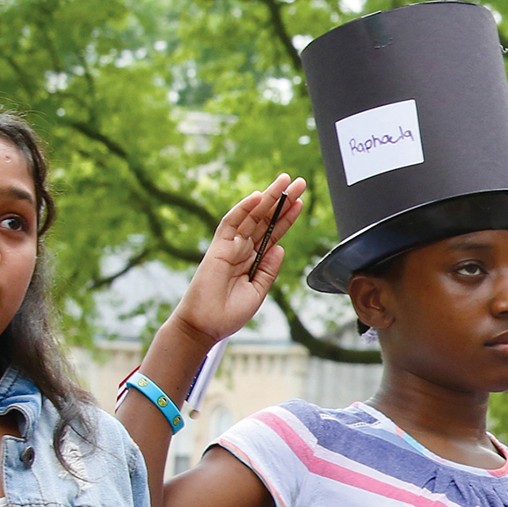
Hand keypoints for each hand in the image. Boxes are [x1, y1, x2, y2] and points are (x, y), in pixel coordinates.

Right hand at [170, 175, 306, 346]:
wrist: (206, 325)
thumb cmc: (229, 313)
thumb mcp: (258, 290)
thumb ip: (268, 268)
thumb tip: (280, 247)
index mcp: (253, 259)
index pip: (274, 232)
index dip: (287, 217)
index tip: (301, 201)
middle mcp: (243, 249)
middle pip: (266, 219)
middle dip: (283, 200)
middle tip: (299, 182)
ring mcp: (230, 246)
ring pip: (252, 216)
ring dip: (268, 198)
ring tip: (285, 181)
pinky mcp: (218, 248)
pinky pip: (231, 223)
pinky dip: (243, 209)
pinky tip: (257, 196)